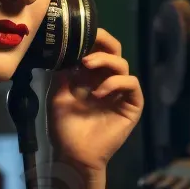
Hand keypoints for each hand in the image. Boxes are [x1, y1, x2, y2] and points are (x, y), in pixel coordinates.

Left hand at [48, 28, 142, 178]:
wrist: (74, 155)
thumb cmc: (65, 128)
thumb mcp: (58, 94)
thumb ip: (64, 72)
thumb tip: (64, 50)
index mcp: (92, 77)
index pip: (98, 50)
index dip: (93, 38)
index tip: (78, 33)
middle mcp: (108, 81)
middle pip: (115, 51)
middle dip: (103, 42)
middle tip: (88, 44)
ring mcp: (121, 93)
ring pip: (123, 65)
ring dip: (105, 61)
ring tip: (86, 67)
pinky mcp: (132, 105)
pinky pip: (132, 84)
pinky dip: (116, 82)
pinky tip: (99, 92)